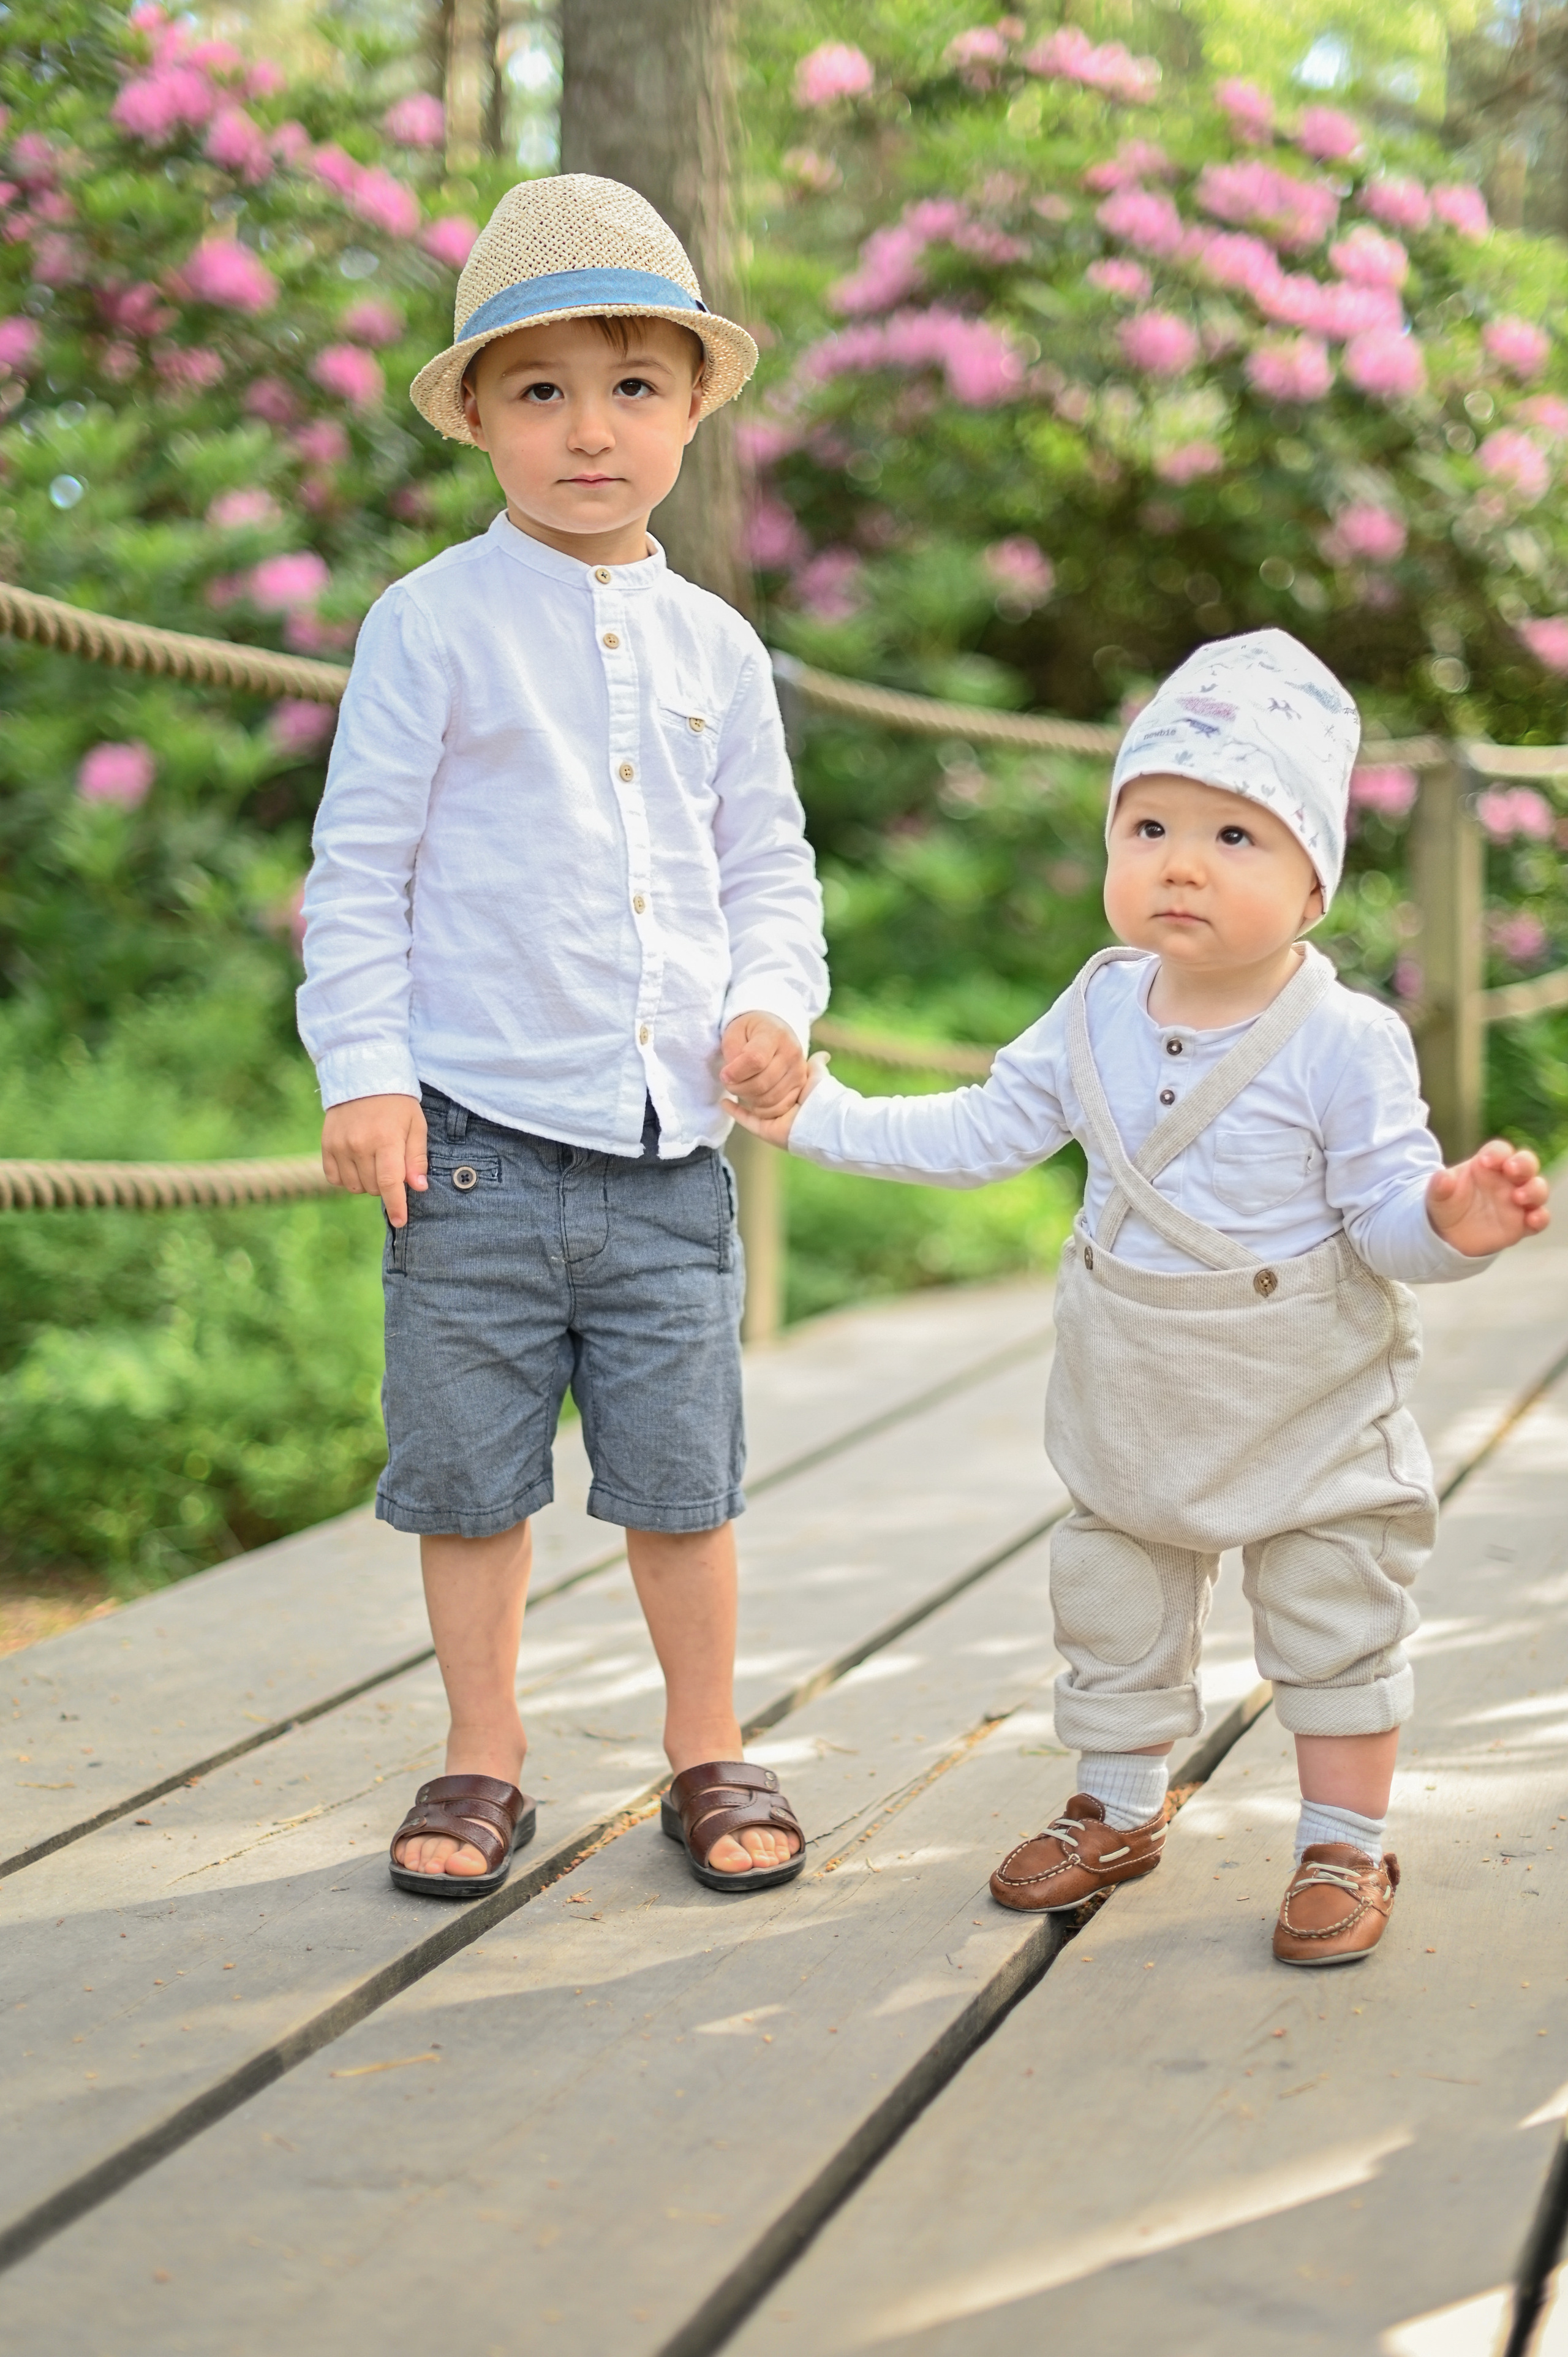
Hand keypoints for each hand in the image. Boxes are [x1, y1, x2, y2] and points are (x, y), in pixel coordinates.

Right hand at [321, 1093, 427, 1227]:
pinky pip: (335, 1178)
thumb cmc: (397, 1104)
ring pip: (354, 1186)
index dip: (396, 1205)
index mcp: (386, 1140)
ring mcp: (340, 1146)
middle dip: (385, 1185)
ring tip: (374, 1163)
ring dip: (367, 1183)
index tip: (400, 1221)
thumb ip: (416, 1158)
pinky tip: (357, 1164)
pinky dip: (347, 1178)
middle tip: (391, 1165)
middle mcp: (360, 1145)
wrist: (364, 1076)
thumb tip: (418, 1188)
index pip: (390, 1182)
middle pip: (373, 1187)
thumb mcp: (416, 1126)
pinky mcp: (326, 1145)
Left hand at [719, 1011, 806, 1119]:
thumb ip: (731, 1053)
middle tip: (729, 1083)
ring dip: (748, 1099)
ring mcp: (798, 1071)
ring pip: (769, 1098)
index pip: (755, 1060)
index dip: (736, 1073)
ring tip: (740, 1088)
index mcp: (775, 1035)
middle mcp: (792, 1053)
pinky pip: (780, 1107)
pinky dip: (762, 1108)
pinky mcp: (800, 1085)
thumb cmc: (749, 1032)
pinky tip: (752, 1098)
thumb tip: (731, 1078)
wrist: (772, 1031)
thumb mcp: (734, 1032)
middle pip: (762, 1083)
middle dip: (739, 1088)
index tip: (724, 1075)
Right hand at [726, 1052, 828, 1149]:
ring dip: (743, 1093)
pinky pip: (745, 1119)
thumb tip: (824, 1055)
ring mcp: (771, 1117)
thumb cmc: (821, 1096)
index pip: (771, 1078)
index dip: (762, 1069)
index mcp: (792, 1091)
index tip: (753, 1059)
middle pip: (758, 1090)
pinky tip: (724, 1101)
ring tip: (732, 1082)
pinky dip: (734, 1110)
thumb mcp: (818, 1075)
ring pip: (751, 1102)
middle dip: (750, 1082)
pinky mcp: (764, 1128)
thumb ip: (815, 1065)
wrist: (822, 1121)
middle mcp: (780, 1104)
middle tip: (737, 1071)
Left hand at [1427, 1138, 1549, 1256]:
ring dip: (1533, 1190)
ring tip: (1518, 1196)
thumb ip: (1440, 1185)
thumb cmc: (1447, 1204)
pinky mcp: (1522, 1223)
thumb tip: (1443, 1176)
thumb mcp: (1437, 1195)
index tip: (1484, 1160)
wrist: (1449, 1234)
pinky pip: (1540, 1218)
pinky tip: (1532, 1219)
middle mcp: (1507, 1180)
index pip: (1500, 1150)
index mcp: (1488, 1165)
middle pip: (1526, 1163)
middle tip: (1511, 1169)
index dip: (1497, 1152)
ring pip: (1537, 1189)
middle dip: (1524, 1163)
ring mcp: (1517, 1201)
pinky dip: (1541, 1218)